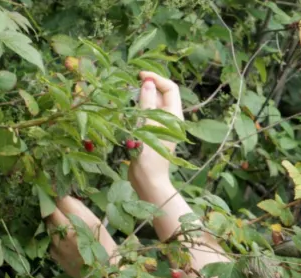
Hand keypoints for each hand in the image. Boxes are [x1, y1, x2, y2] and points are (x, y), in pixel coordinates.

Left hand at [45, 197, 118, 277]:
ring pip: (47, 224)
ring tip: (63, 222)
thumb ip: (81, 210)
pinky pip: (49, 238)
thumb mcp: (98, 225)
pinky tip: (63, 238)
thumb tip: (66, 198)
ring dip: (52, 221)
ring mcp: (58, 244)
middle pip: (49, 211)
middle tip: (56, 205)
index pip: (60, 200)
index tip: (55, 190)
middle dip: (52, 206)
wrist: (106, 277)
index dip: (57, 193)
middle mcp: (66, 232)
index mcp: (81, 222)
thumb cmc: (107, 248)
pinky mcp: (53, 254)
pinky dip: (54, 235)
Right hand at [129, 71, 183, 203]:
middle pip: (161, 94)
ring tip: (126, 92)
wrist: (147, 180)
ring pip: (151, 103)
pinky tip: (126, 106)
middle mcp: (170, 119)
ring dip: (140, 96)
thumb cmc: (149, 156)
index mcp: (174, 116)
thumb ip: (146, 104)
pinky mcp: (150, 132)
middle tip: (130, 81)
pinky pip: (145, 114)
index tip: (140, 75)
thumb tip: (147, 83)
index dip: (157, 78)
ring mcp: (160, 126)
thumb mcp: (146, 127)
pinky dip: (137, 107)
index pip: (170, 88)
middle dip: (147, 85)